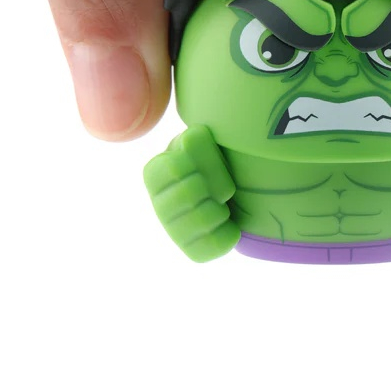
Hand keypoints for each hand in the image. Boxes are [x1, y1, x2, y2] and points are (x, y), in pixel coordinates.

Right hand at [143, 125, 240, 261]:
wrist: (234, 190)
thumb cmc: (216, 160)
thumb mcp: (205, 142)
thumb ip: (197, 139)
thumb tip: (193, 138)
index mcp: (155, 172)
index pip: (174, 166)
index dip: (205, 162)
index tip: (217, 160)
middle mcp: (159, 204)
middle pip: (189, 193)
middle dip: (216, 185)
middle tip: (223, 185)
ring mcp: (174, 231)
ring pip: (204, 218)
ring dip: (222, 207)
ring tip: (222, 203)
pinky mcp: (195, 252)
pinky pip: (218, 243)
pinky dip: (230, 230)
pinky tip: (225, 223)